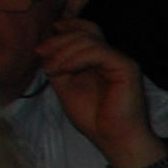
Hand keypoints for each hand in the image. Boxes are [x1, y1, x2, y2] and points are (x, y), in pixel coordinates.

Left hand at [39, 21, 166, 167]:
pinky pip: (99, 52)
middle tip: (41, 55)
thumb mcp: (64, 85)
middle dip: (58, 41)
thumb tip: (46, 46)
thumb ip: (58, 63)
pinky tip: (66, 69)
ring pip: (89, 39)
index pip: (84, 30)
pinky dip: (78, 58)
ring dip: (64, 51)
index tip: (41, 46)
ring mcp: (120, 60)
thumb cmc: (92, 117)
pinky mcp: (127, 67)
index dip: (64, 29)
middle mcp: (110, 56)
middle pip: (84, 31)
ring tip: (52, 69)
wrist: (112, 138)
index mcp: (97, 59)